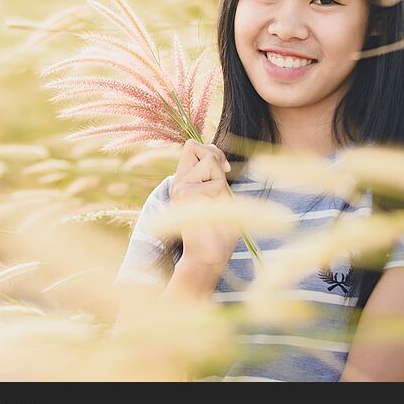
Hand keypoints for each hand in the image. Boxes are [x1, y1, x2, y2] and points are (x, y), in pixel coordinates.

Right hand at [168, 140, 239, 267]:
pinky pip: (217, 183)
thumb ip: (215, 177)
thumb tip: (219, 159)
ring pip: (209, 161)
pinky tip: (215, 215)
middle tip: (222, 179)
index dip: (212, 151)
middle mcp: (178, 182)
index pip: (193, 147)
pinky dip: (224, 198)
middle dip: (214, 157)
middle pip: (194, 146)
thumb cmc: (217, 232)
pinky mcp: (186, 194)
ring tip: (216, 204)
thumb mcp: (219, 198)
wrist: (207, 258)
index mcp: (183, 181)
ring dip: (222, 181)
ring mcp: (180, 187)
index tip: (224, 169)